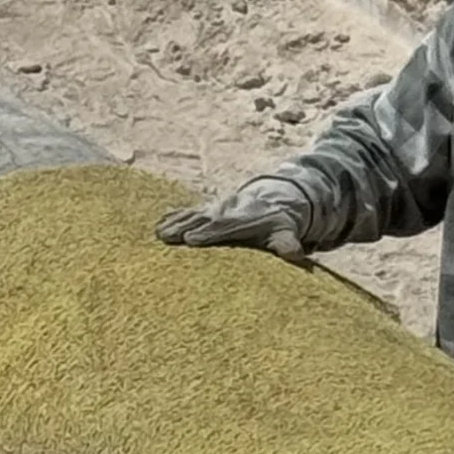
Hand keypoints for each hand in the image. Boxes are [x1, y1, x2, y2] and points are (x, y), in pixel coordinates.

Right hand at [153, 174, 319, 261]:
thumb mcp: (287, 232)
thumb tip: (295, 254)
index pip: (224, 226)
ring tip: (158, 232)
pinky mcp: (207, 208)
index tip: (191, 240)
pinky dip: (173, 214)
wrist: (274, 199)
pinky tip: (159, 220)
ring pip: (192, 214)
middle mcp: (226, 211)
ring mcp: (214, 208)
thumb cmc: (278, 224)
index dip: (207, 232)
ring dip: (174, 222)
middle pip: (202, 219)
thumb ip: (288, 244)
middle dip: (184, 227)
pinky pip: (188, 210)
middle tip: (166, 237)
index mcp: (244, 219)